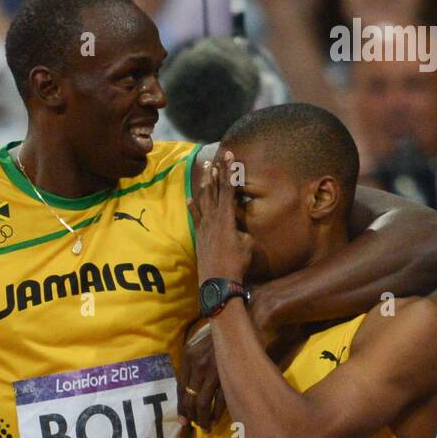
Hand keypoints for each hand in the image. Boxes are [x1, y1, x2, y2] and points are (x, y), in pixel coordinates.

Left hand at [178, 321, 227, 429]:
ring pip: (202, 403)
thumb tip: (190, 393)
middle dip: (192, 416)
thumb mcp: (199, 348)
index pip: (180, 388)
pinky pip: (219, 400)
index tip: (183, 421)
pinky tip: (216, 419)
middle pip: (189, 398)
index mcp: (188, 357)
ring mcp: (212, 370)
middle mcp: (197, 364)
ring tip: (206, 427)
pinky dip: (216, 413)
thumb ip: (193, 367)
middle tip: (197, 426)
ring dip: (203, 418)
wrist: (239, 322)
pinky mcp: (227, 374)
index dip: (181, 408)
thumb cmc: (219, 337)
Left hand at [189, 154, 253, 284]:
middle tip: (215, 159)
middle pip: (213, 191)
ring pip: (203, 201)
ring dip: (204, 185)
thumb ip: (242, 230)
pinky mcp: (199, 237)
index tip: (229, 155)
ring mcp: (204, 227)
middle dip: (215, 174)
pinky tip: (189, 198)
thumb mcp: (247, 244)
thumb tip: (238, 228)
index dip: (229, 170)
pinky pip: (195, 217)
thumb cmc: (237, 264)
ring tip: (205, 171)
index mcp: (226, 217)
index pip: (228, 188)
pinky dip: (193, 206)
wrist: (218, 282)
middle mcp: (212, 218)